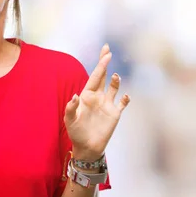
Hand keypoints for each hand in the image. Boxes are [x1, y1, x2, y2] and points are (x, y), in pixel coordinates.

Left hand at [64, 44, 130, 161]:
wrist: (87, 147)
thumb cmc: (76, 133)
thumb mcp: (69, 120)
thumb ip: (71, 108)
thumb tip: (75, 96)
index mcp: (87, 95)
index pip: (95, 77)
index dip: (100, 65)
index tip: (106, 54)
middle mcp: (98, 97)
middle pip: (103, 76)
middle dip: (105, 63)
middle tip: (107, 49)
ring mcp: (107, 104)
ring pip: (113, 88)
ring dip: (115, 81)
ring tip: (115, 76)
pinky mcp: (114, 114)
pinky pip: (122, 103)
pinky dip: (125, 99)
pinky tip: (126, 96)